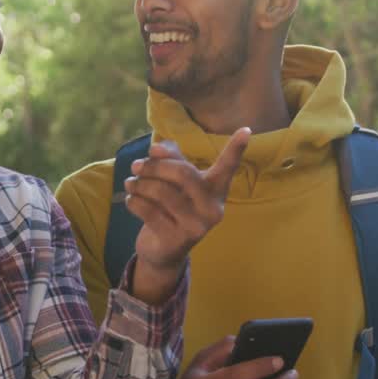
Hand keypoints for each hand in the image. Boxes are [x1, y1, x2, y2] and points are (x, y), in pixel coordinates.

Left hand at [125, 129, 250, 302]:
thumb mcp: (174, 180)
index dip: (236, 149)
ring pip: (161, 192)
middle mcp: (213, 208)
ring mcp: (196, 226)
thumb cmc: (171, 205)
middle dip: (154, 166)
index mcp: (216, 189)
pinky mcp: (176, 240)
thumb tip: (157, 149)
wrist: (164, 249)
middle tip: (137, 165)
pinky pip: (147, 210)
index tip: (246, 129)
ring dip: (139, 183)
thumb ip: (169, 157)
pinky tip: (131, 198)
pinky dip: (133, 200)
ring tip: (130, 182)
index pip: (227, 167)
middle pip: (182, 173)